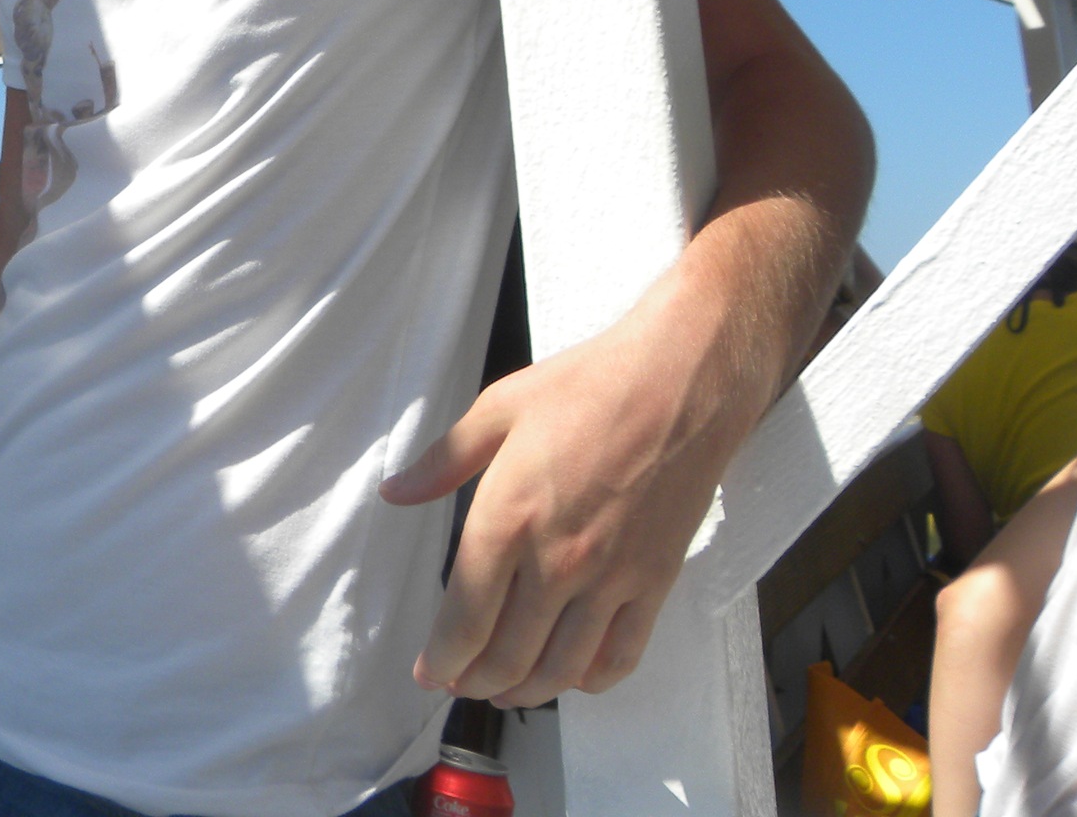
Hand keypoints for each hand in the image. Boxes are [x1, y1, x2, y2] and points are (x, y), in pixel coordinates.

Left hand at [381, 302, 747, 707]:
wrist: (681, 383)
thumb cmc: (587, 387)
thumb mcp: (498, 408)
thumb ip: (442, 460)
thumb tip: (394, 493)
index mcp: (508, 517)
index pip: (465, 618)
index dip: (441, 660)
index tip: (427, 673)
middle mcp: (558, 561)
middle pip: (507, 655)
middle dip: (474, 681)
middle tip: (458, 683)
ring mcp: (611, 578)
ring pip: (560, 668)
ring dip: (526, 692)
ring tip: (504, 691)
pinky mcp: (655, 583)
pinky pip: (620, 656)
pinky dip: (590, 681)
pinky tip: (570, 676)